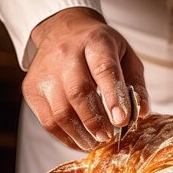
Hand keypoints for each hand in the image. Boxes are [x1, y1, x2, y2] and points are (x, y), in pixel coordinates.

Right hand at [22, 7, 149, 150]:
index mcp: (95, 42)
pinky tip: (80, 141)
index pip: (104, 70)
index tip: (122, 120)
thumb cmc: (100, 48)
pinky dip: (65, 137)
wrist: (62, 30)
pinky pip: (47, 120)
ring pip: (60, 111)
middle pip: (78, 93)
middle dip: (95, 121)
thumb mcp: (125, 56)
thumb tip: (141, 112)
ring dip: (80, 134)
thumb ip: (136, 84)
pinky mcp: (31, 89)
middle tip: (109, 136)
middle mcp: (66, 54)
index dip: (114, 97)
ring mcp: (45, 72)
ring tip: (96, 142)